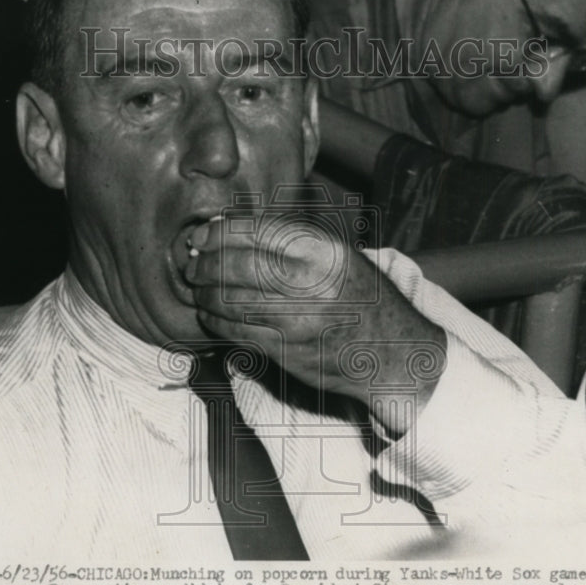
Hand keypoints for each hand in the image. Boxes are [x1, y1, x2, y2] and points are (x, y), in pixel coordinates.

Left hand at [184, 214, 446, 435]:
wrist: (392, 353)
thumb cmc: (361, 299)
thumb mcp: (338, 256)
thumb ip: (289, 242)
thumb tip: (225, 230)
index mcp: (324, 251)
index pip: (256, 231)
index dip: (220, 232)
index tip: (201, 237)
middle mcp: (311, 283)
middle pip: (237, 265)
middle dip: (205, 264)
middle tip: (193, 265)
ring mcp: (298, 321)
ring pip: (230, 301)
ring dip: (205, 294)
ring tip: (199, 290)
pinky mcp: (287, 352)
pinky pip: (236, 332)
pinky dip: (214, 321)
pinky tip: (211, 315)